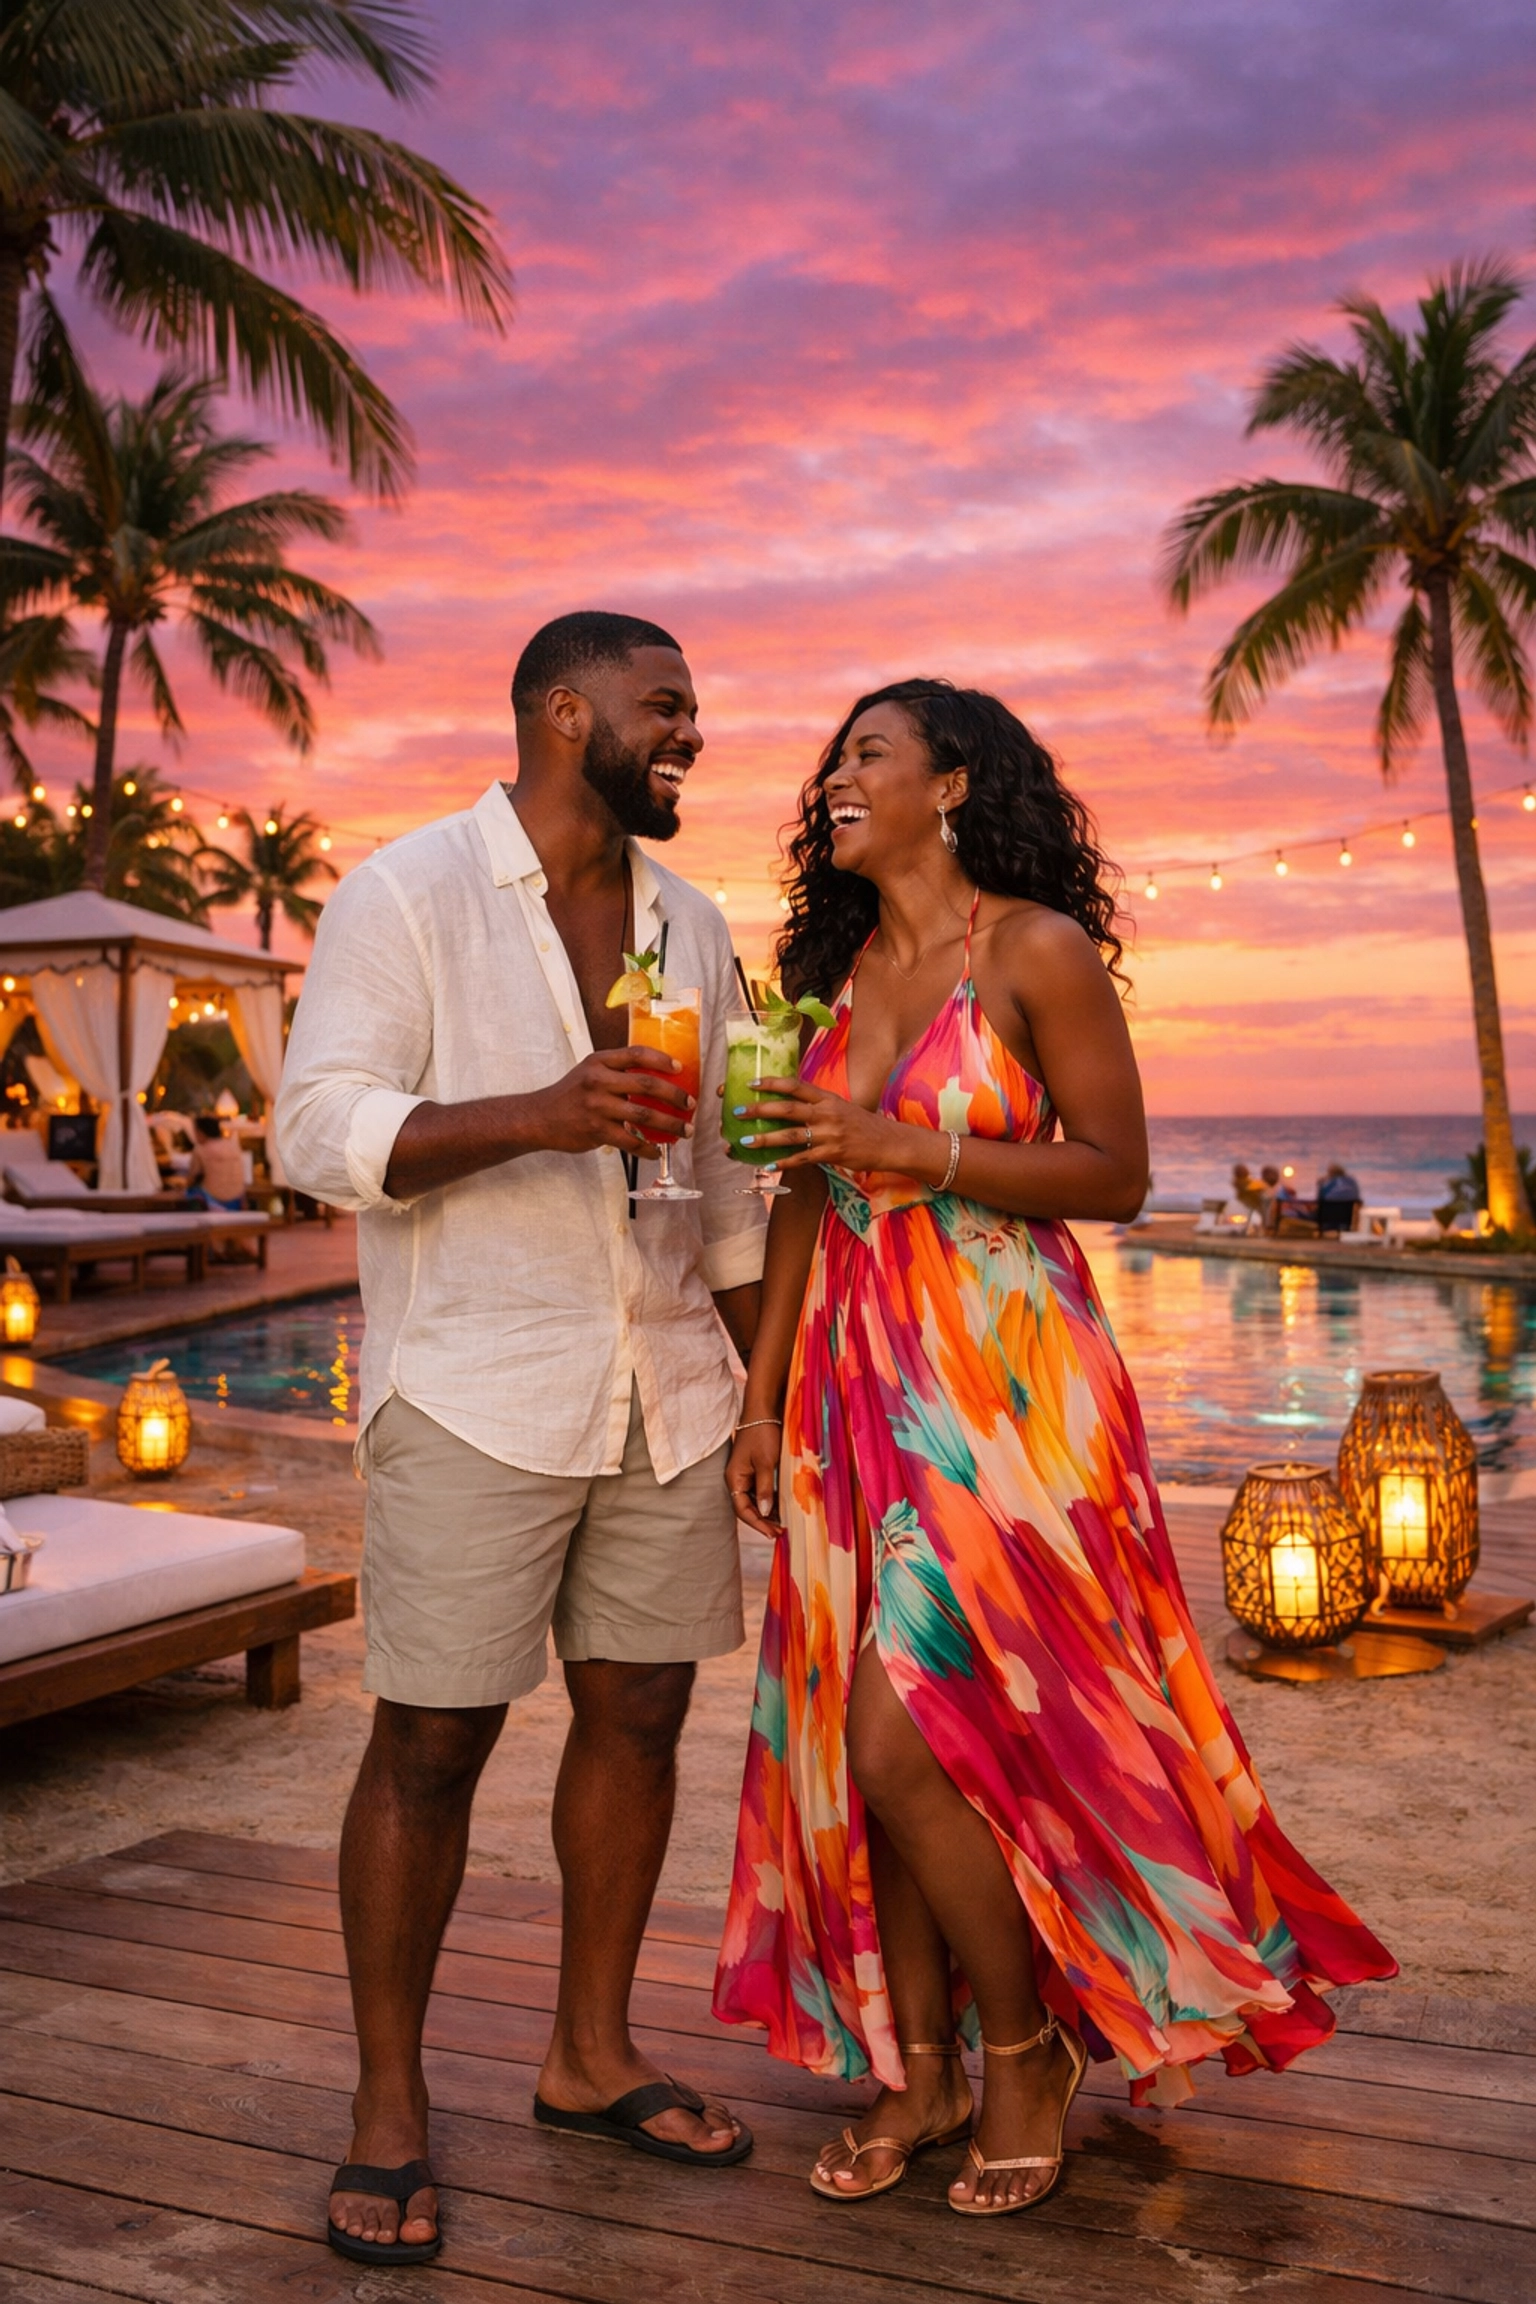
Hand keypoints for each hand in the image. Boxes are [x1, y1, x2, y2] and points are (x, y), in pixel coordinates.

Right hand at [531, 1046, 693, 1156]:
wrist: (539, 1118)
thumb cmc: (569, 1095)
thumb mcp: (588, 1072)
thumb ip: (615, 1071)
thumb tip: (654, 1079)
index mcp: (599, 1062)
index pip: (637, 1054)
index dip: (662, 1060)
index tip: (679, 1069)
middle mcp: (599, 1081)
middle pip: (648, 1084)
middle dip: (675, 1096)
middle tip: (690, 1104)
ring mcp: (598, 1106)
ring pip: (645, 1115)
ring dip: (670, 1125)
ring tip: (685, 1130)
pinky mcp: (597, 1131)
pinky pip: (631, 1141)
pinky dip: (648, 1149)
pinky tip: (658, 1152)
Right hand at [726, 1420, 783, 1537]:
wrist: (763, 1410)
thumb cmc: (762, 1433)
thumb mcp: (766, 1462)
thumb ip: (765, 1488)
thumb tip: (765, 1512)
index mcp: (734, 1478)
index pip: (742, 1509)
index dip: (757, 1523)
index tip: (773, 1533)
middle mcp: (737, 1479)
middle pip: (747, 1507)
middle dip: (763, 1521)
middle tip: (781, 1532)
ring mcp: (745, 1475)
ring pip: (755, 1500)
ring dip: (768, 1512)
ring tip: (784, 1522)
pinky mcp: (755, 1469)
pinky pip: (761, 1490)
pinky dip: (771, 1500)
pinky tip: (783, 1506)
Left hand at [734, 1077, 902, 1173]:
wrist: (888, 1142)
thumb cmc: (862, 1125)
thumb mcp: (840, 1107)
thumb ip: (817, 1104)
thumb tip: (790, 1104)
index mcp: (827, 1098)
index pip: (795, 1085)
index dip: (771, 1083)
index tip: (751, 1083)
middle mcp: (826, 1113)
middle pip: (787, 1108)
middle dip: (759, 1110)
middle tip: (737, 1111)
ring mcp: (829, 1134)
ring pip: (791, 1135)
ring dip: (766, 1139)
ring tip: (745, 1143)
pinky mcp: (832, 1154)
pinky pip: (803, 1158)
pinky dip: (785, 1162)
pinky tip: (769, 1166)